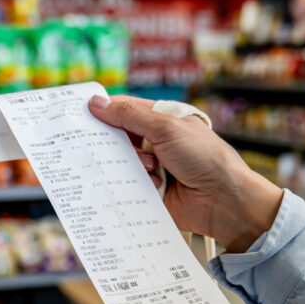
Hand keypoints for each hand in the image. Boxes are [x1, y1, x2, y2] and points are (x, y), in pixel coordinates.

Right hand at [89, 95, 283, 252]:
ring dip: (128, 164)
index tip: (82, 112)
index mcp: (163, 120)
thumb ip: (129, 116)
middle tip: (94, 142)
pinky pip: (127, 186)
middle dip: (110, 141)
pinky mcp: (150, 192)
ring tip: (150, 167)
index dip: (105, 110)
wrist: (222, 200)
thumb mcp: (166, 128)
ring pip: (121, 163)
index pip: (127, 110)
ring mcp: (153, 168)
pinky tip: (145, 184)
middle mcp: (157, 143)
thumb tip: (97, 103)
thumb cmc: (204, 157)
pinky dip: (130, 185)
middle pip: (120, 138)